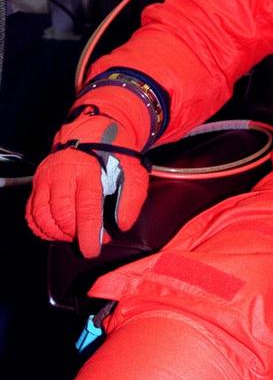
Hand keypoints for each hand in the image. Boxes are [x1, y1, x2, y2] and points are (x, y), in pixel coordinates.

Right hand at [26, 106, 149, 258]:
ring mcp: (46, 178)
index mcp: (88, 171)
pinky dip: (42, 228)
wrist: (93, 131)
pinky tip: (58, 231)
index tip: (93, 249)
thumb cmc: (114, 154)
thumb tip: (122, 225)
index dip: (89, 233)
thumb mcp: (133, 172)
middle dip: (75, 234)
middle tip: (90, 238)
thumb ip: (132, 199)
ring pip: (42, 216)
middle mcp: (62, 174)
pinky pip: (32, 213)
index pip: (86, 208)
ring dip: (58, 233)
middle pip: (61, 215)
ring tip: (76, 234)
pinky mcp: (37, 183)